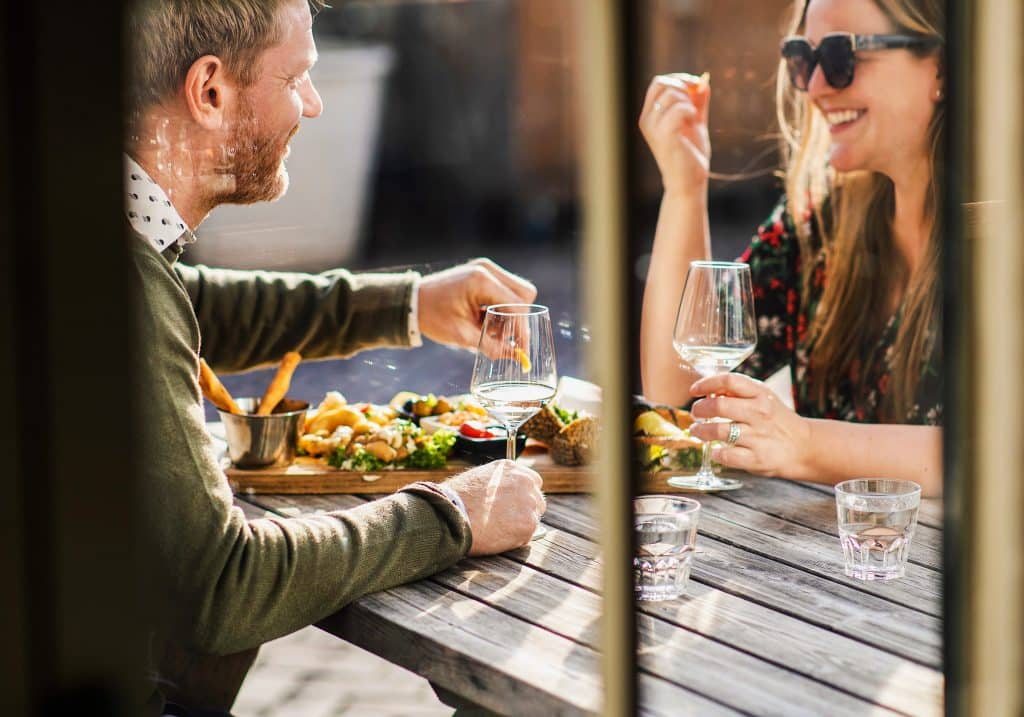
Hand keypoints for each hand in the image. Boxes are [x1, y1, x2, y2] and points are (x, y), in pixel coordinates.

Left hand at [417, 258, 536, 349]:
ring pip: (517, 292)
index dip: (522, 329)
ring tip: (489, 330)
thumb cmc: (432, 317)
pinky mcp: (483, 272)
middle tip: (505, 338)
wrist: (412, 301)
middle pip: (524, 294)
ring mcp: (486, 268)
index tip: (523, 350)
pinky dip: (502, 307)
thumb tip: (516, 357)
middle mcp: (487, 269)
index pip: (516, 305)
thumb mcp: (461, 336)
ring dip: (510, 313)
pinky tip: (485, 320)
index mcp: (481, 281)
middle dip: (518, 319)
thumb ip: (491, 346)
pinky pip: (506, 290)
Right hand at [444, 459, 544, 555]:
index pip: (531, 482)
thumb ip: (496, 483)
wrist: (452, 515)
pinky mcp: (528, 524)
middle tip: (507, 522)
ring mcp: (528, 502)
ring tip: (497, 530)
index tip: (514, 506)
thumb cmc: (456, 500)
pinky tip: (497, 538)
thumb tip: (502, 496)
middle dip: (525, 511)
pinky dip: (515, 540)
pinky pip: (528, 535)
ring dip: (520, 525)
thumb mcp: (477, 479)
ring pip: (533, 518)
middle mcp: (524, 481)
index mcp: (510, 468)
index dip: (523, 496)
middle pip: (537, 500)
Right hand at [638, 74, 711, 198]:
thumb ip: (698, 102)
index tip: (697, 90)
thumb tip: (703, 80)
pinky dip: (690, 111)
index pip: (658, 83)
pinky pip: (678, 110)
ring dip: (688, 102)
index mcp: (650, 116)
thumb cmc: (690, 155)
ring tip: (693, 118)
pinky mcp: (665, 137)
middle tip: (696, 104)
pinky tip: (694, 122)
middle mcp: (647, 120)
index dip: (679, 79)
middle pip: (661, 83)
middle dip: (683, 86)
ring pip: (671, 94)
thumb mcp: (695, 122)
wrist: (689, 182)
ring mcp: (654, 129)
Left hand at [689, 373, 813, 479]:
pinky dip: (715, 453)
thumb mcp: (765, 399)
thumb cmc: (778, 421)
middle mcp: (760, 413)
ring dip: (701, 431)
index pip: (729, 381)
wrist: (805, 448)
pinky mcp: (758, 459)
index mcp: (761, 395)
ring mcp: (759, 437)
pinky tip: (715, 451)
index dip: (707, 383)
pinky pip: (726, 456)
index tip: (694, 390)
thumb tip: (709, 390)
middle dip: (699, 409)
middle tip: (695, 413)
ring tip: (697, 431)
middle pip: (718, 405)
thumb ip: (740, 393)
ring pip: (718, 431)